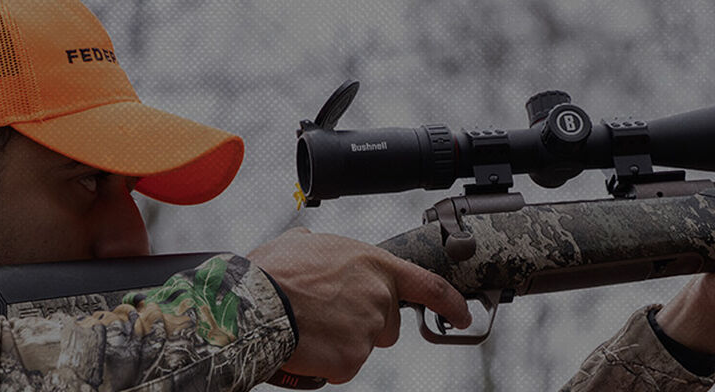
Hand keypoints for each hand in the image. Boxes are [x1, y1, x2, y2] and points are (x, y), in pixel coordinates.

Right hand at [248, 228, 471, 383]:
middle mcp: (379, 297)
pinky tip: (307, 344)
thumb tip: (312, 243)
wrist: (252, 303)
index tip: (463, 315)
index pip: (428, 286)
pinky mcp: (354, 359)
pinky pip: (344, 367)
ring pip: (362, 346)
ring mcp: (369, 330)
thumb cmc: (272, 272)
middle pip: (387, 325)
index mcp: (374, 265)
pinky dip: (326, 362)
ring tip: (309, 325)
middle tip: (327, 315)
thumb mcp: (302, 243)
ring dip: (341, 341)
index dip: (450, 303)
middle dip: (364, 325)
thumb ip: (323, 247)